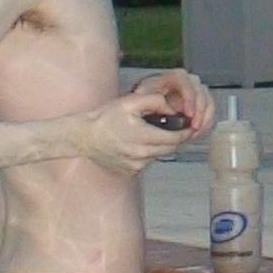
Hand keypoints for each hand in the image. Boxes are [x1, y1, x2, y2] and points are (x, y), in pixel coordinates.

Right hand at [79, 85, 205, 173]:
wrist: (84, 137)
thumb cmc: (105, 118)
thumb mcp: (130, 102)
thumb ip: (155, 101)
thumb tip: (173, 109)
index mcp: (144, 137)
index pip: (175, 139)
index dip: (185, 132)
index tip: (188, 126)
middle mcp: (141, 155)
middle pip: (170, 149)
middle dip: (175, 138)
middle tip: (173, 127)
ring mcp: (136, 165)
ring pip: (159, 155)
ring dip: (161, 146)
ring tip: (151, 133)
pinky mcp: (130, 171)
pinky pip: (147, 162)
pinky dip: (148, 153)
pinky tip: (138, 143)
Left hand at [132, 69, 215, 144]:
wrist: (143, 110)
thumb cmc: (141, 103)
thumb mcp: (141, 99)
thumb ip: (151, 101)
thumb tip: (167, 109)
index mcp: (170, 78)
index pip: (186, 81)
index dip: (190, 98)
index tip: (188, 114)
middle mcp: (185, 82)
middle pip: (200, 90)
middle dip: (200, 111)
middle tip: (194, 126)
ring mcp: (193, 92)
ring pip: (208, 100)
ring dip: (205, 118)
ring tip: (195, 132)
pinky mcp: (198, 104)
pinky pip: (209, 111)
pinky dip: (206, 122)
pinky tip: (198, 132)